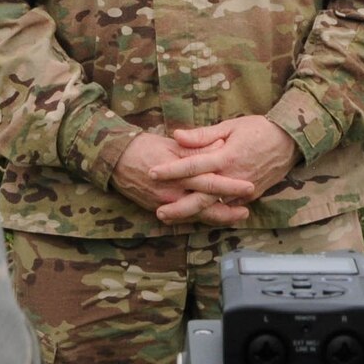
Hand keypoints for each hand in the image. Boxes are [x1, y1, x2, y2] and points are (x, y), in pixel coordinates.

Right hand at [113, 132, 251, 226]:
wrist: (115, 159)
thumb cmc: (144, 147)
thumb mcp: (171, 144)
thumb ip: (195, 149)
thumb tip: (220, 147)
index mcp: (179, 172)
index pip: (210, 181)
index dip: (230, 185)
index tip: (249, 186)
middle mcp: (173, 192)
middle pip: (205, 204)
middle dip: (227, 209)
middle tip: (247, 211)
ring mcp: (165, 204)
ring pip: (196, 215)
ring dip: (216, 218)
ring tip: (235, 217)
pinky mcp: (158, 209)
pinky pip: (182, 217)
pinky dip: (199, 218)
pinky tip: (211, 218)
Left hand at [148, 116, 299, 222]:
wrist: (290, 141)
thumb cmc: (258, 129)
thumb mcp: (230, 126)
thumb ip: (202, 135)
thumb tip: (177, 136)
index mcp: (225, 157)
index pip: (192, 165)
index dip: (171, 170)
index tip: (151, 172)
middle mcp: (232, 177)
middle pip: (201, 196)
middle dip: (178, 205)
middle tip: (157, 210)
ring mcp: (241, 190)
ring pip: (212, 207)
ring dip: (191, 214)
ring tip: (170, 217)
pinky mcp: (250, 196)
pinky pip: (227, 208)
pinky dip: (211, 214)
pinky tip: (195, 219)